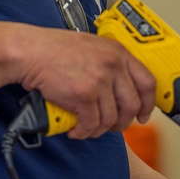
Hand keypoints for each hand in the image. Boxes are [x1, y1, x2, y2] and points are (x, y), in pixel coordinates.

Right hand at [14, 28, 155, 137]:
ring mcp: (100, 81)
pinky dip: (83, 131)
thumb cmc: (54, 48)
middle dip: (123, 122)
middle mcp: (113, 65)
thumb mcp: (92, 46)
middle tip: (112, 127)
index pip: (148, 82)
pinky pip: (91, 124)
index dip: (148, 103)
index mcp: (118, 52)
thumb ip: (110, 63)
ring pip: (111, 118)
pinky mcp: (84, 96)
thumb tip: (120, 87)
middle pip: (132, 105)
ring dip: (99, 129)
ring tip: (88, 127)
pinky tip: (75, 129)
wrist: (30, 51)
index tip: (144, 115)